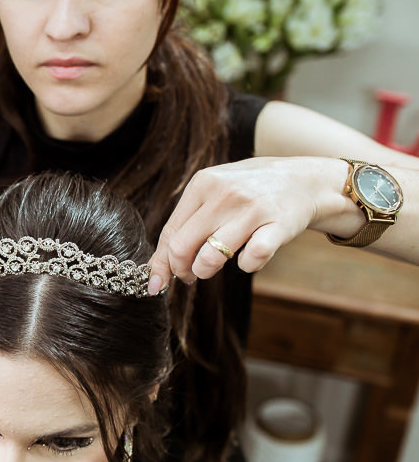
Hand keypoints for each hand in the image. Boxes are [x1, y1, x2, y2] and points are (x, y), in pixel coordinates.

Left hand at [147, 157, 345, 291]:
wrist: (304, 180)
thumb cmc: (250, 192)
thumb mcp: (214, 194)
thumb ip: (186, 223)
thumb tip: (156, 267)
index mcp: (203, 183)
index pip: (170, 232)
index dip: (162, 263)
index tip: (160, 281)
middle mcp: (224, 194)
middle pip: (182, 247)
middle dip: (181, 270)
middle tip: (189, 275)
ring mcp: (252, 209)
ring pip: (210, 257)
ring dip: (206, 271)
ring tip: (211, 267)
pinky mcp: (278, 225)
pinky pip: (251, 260)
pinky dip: (246, 266)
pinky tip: (248, 258)